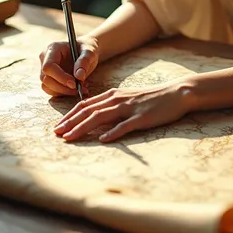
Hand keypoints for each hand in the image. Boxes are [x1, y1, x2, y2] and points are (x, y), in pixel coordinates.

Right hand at [39, 35, 98, 96]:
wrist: (85, 52)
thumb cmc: (86, 49)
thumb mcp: (90, 51)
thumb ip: (85, 61)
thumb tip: (79, 76)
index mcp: (53, 48)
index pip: (49, 66)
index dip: (60, 77)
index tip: (74, 83)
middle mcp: (45, 59)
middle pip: (46, 78)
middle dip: (63, 87)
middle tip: (80, 88)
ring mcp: (45, 70)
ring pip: (47, 87)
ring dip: (64, 92)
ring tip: (81, 88)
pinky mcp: (49, 78)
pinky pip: (51, 90)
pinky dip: (64, 93)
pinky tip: (77, 89)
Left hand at [53, 81, 193, 142]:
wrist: (177, 93)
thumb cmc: (153, 98)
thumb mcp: (129, 99)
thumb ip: (112, 107)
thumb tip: (96, 122)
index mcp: (114, 95)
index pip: (86, 104)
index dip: (70, 115)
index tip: (57, 127)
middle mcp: (118, 99)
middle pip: (89, 110)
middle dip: (70, 122)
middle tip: (56, 134)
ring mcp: (130, 108)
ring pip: (101, 117)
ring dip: (82, 127)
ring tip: (69, 138)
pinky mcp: (142, 117)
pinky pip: (125, 126)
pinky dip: (112, 132)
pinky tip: (102, 140)